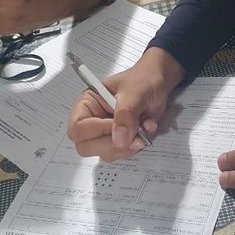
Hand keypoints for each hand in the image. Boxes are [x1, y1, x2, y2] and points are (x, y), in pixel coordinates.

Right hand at [67, 47, 184, 161]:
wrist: (157, 83)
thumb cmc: (142, 80)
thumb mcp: (135, 92)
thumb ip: (126, 115)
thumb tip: (120, 139)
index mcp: (86, 104)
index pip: (78, 128)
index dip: (98, 131)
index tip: (119, 125)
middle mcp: (91, 121)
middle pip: (86, 147)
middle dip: (113, 144)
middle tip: (133, 133)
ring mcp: (104, 134)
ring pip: (105, 154)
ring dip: (127, 147)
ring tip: (141, 128)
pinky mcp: (117, 141)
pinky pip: (120, 155)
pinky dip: (134, 147)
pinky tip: (143, 132)